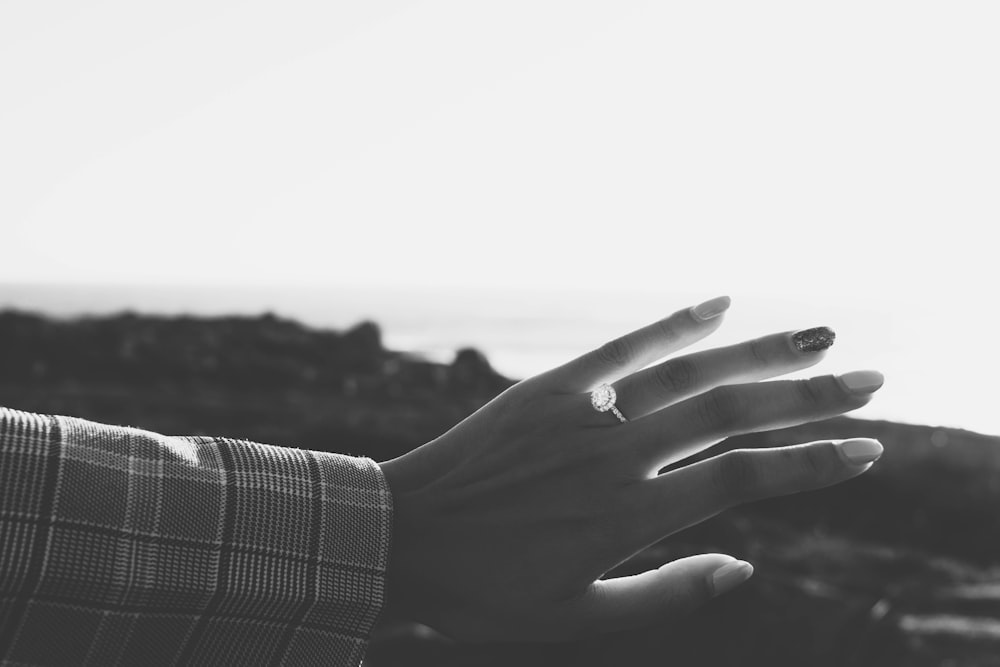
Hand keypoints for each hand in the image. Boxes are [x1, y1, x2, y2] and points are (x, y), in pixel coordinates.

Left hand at [378, 296, 883, 641]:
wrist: (399, 535)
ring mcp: (580, 413)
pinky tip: (720, 303)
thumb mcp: (575, 619)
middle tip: (873, 379)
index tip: (868, 447)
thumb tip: (744, 565)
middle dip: (808, 396)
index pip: (744, 478)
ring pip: (685, 372)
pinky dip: (672, 323)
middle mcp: (613, 455)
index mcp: (626, 516)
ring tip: (820, 335)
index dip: (812, 462)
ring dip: (759, 350)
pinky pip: (620, 347)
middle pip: (730, 413)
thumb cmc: (484, 589)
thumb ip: (664, 595)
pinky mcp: (547, 387)